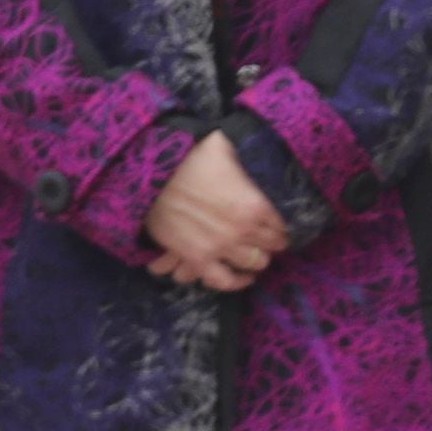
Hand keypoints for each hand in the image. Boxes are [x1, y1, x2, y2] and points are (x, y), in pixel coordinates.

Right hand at [142, 130, 289, 288]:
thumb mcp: (223, 148)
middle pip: (271, 247)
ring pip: (253, 264)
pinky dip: (234, 282)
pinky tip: (240, 278)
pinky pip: (223, 281)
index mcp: (255, 204)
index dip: (279, 226)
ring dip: (255, 261)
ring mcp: (220, 247)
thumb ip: (240, 158)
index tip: (275, 226)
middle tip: (265, 240)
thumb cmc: (186, 157)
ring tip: (252, 257)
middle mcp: (243, 230)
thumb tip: (248, 150)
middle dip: (270, 244)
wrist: (150, 176)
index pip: (281, 225)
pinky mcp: (197, 258)